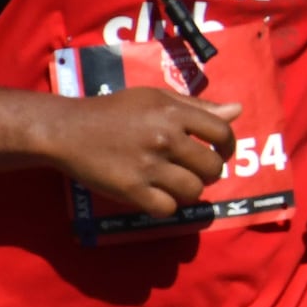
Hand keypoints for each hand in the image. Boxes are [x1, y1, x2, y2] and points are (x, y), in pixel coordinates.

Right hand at [36, 87, 237, 216]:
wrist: (68, 130)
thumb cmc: (114, 111)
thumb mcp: (155, 98)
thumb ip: (197, 107)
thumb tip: (237, 110)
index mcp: (172, 112)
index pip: (222, 133)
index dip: (227, 147)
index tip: (219, 153)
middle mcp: (164, 138)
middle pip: (211, 168)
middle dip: (208, 173)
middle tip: (193, 171)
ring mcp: (148, 166)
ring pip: (193, 191)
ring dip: (188, 191)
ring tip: (174, 183)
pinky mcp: (132, 189)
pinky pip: (168, 209)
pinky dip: (166, 206)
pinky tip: (156, 195)